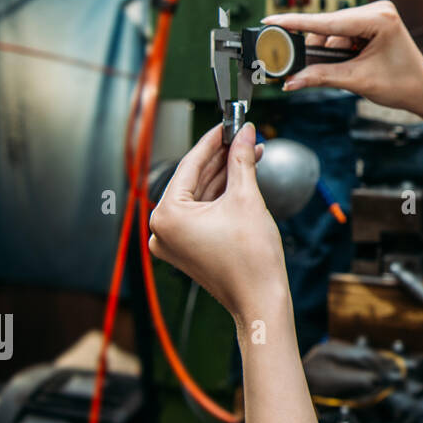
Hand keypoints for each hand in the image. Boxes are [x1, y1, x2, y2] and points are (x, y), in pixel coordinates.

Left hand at [148, 123, 285, 321]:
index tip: (229, 125)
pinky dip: (220, 197)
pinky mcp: (186, 248)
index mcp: (166, 215)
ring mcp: (172, 241)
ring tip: (249, 154)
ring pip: (199, 196)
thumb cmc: (251, 258)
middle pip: (194, 180)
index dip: (213, 141)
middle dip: (221, 158)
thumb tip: (246, 134)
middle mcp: (161, 229)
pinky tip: (240, 178)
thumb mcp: (246, 198)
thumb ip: (242, 160)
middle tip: (242, 136)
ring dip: (224, 176)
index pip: (190, 165)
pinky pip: (201, 213)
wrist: (260, 298)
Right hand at [261, 0, 422, 114]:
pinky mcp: (371, 23)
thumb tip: (291, 80)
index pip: (328, 22)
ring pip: (332, 32)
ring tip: (334, 71)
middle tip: (290, 63)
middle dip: (313, 48)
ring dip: (326, 52)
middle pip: (328, 27)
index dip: (296, 23)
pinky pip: (342, 34)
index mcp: (379, 19)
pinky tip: (343, 63)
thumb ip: (321, 77)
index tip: (271, 20)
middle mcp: (377, 10)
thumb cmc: (401, 85)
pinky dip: (336, 50)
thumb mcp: (358, 81)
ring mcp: (375, 14)